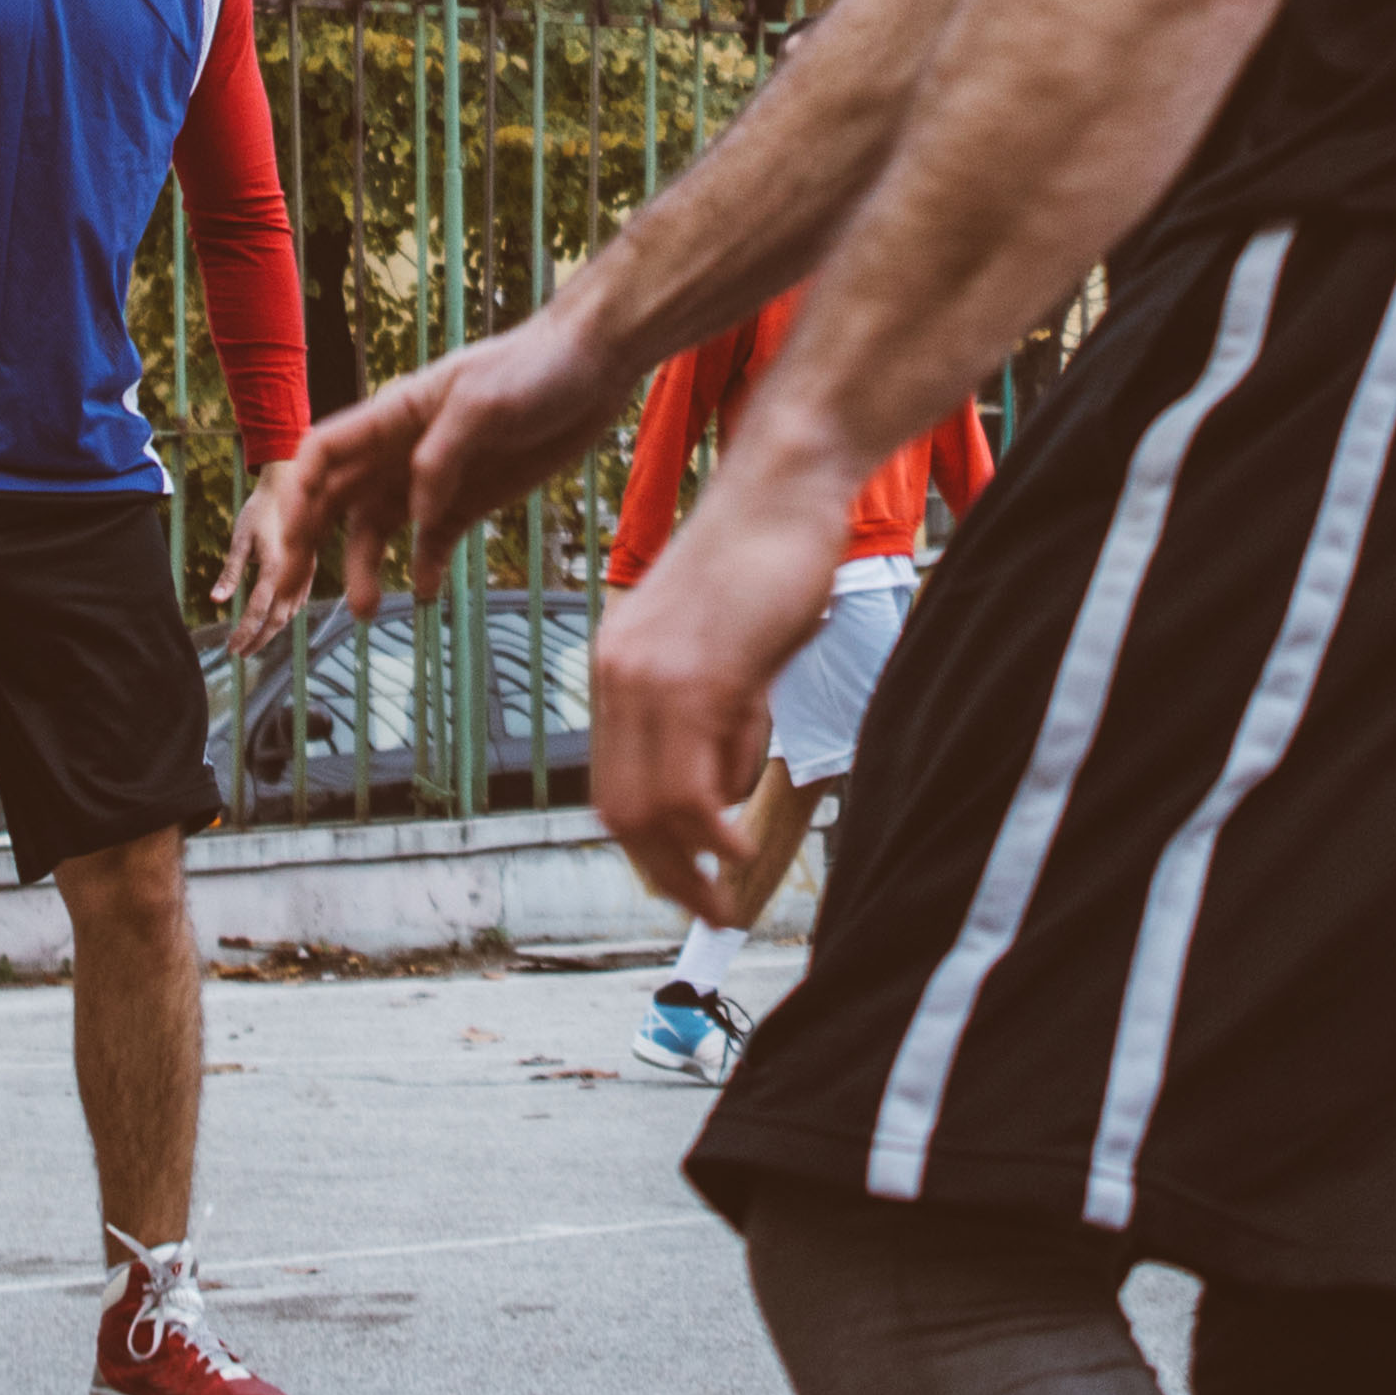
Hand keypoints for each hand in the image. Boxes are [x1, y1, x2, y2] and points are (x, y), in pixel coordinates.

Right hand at [214, 306, 618, 644]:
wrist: (591, 369)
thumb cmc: (532, 369)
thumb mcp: (482, 403)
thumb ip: (440, 457)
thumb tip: (414, 516)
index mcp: (392, 416)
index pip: (322, 453)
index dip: (296, 495)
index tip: (290, 540)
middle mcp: (400, 450)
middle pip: (336, 499)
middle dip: (308, 544)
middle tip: (291, 593)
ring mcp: (433, 479)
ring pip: (376, 529)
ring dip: (363, 567)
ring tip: (368, 611)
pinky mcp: (468, 502)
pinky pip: (431, 543)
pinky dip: (422, 569)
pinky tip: (424, 594)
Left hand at [594, 472, 849, 925]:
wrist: (783, 484)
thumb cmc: (769, 555)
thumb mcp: (729, 649)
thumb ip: (718, 715)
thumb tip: (722, 788)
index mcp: (618, 665)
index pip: (612, 781)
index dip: (645, 843)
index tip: (680, 878)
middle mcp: (619, 674)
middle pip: (620, 807)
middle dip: (662, 872)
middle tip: (704, 910)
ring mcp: (653, 676)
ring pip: (651, 805)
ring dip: (687, 866)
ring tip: (724, 898)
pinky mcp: (698, 675)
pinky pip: (691, 779)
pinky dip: (712, 830)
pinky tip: (738, 851)